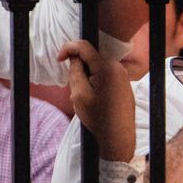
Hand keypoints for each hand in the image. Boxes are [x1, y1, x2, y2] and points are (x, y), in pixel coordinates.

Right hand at [59, 40, 136, 161]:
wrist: (118, 136)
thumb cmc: (99, 118)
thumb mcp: (79, 94)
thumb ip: (75, 71)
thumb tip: (74, 57)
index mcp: (107, 68)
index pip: (84, 46)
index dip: (68, 49)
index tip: (59, 59)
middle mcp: (118, 68)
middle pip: (91, 56)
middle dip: (79, 66)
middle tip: (74, 86)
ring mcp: (123, 75)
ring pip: (97, 66)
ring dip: (86, 75)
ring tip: (86, 96)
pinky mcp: (123, 83)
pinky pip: (105, 74)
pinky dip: (95, 81)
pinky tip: (94, 98)